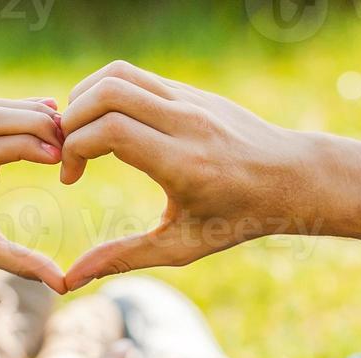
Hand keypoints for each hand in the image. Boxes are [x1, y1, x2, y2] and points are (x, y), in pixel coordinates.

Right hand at [57, 61, 308, 289]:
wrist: (292, 178)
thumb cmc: (238, 219)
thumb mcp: (182, 247)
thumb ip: (124, 258)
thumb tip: (71, 280)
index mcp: (183, 162)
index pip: (111, 130)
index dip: (75, 149)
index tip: (71, 179)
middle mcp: (186, 122)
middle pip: (107, 93)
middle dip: (72, 120)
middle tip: (67, 154)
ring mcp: (191, 99)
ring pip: (118, 74)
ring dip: (85, 99)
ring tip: (80, 135)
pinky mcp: (191, 90)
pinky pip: (137, 77)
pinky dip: (108, 94)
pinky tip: (106, 126)